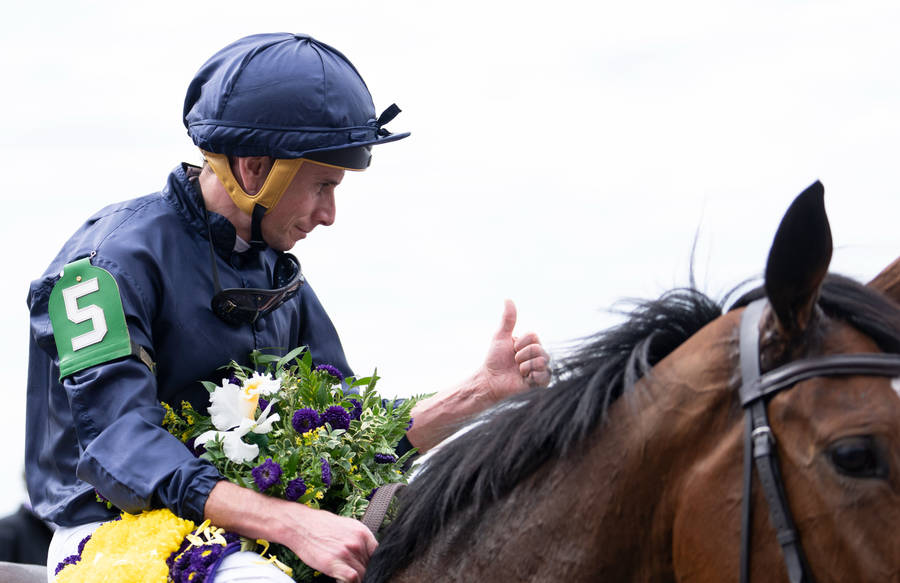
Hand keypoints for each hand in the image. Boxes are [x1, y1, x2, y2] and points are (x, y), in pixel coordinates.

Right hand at [204, 481, 377, 582]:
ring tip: (346, 576)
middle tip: (355, 573)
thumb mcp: (346, 526)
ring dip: (357, 578)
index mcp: (362, 532)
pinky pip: (352, 579)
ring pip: (363, 574)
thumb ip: (358, 539)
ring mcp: (347, 552)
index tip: (368, 568)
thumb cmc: (319, 525)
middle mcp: (358, 542)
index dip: (373, 563)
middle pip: (370, 565)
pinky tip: (339, 579)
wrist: (299, 525)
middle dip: (364, 571)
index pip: (378, 554)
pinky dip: (349, 582)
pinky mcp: (335, 563)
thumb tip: (367, 553)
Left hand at [480, 299, 550, 401]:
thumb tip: (508, 298)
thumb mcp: (501, 336)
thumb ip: (508, 319)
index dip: (520, 344)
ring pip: (542, 362)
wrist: (490, 379)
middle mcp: (538, 355)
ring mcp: (540, 368)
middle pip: (539, 349)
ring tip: (518, 371)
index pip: (534, 337)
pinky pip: (545, 376)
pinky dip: (532, 376)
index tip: (512, 349)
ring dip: (525, 366)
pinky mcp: (541, 382)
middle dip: (521, 356)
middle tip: (514, 362)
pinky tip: (525, 379)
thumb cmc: (495, 358)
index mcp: (531, 343)